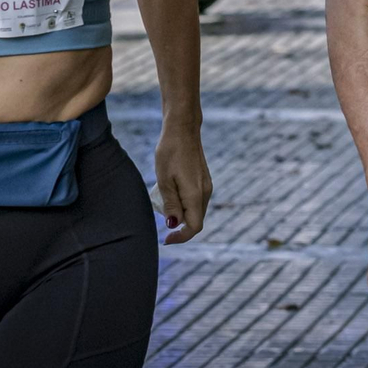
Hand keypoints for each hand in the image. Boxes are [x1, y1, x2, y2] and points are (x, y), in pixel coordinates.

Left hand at [154, 124, 212, 244]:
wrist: (182, 129)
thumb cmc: (170, 152)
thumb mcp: (164, 180)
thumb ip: (170, 204)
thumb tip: (174, 224)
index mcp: (195, 194)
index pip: (194, 227)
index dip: (181, 237)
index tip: (166, 238)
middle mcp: (205, 192)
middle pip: (196, 220)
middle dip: (180, 226)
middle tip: (161, 220)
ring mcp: (207, 186)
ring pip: (196, 211)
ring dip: (182, 215)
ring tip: (163, 203)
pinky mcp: (204, 180)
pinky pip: (196, 201)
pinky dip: (185, 205)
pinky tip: (172, 194)